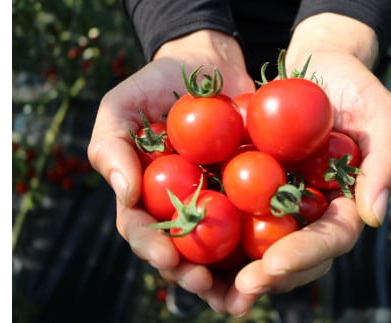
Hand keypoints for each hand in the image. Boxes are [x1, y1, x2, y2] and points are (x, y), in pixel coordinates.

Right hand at [86, 30, 256, 311]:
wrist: (208, 64)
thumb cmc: (156, 84)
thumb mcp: (121, 107)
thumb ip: (111, 147)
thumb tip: (124, 195)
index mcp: (146, 197)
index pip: (143, 230)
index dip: (152, 246)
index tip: (167, 256)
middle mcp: (181, 208)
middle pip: (183, 252)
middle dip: (192, 274)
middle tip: (205, 285)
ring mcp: (217, 203)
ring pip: (221, 250)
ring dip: (230, 277)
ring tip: (243, 295)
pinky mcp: (251, 193)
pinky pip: (259, 221)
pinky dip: (267, 244)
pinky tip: (279, 260)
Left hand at [198, 14, 390, 314]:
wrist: (316, 65)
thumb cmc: (355, 85)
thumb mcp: (380, 114)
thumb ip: (385, 161)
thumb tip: (374, 217)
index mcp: (345, 204)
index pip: (331, 240)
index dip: (304, 255)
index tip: (272, 264)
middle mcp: (313, 212)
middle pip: (296, 256)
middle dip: (268, 275)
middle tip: (238, 286)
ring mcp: (282, 202)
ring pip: (262, 246)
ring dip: (236, 270)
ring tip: (206, 283)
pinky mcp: (252, 187)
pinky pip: (234, 213)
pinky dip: (214, 232)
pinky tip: (186, 243)